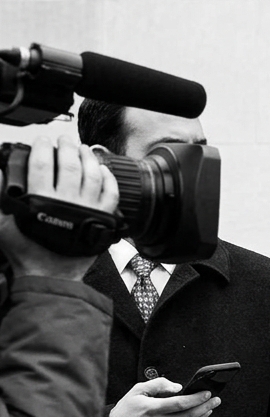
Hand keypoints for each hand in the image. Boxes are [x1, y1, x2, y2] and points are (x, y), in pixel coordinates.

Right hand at [0, 136, 118, 280]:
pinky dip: (108, 179)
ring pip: (92, 175)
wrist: (50, 275)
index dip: (42, 147)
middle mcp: (67, 201)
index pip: (42, 163)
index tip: (42, 141)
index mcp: (41, 199)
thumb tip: (0, 174)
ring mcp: (88, 209)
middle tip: (63, 140)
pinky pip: (111, 194)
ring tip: (83, 149)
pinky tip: (103, 170)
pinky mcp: (102, 218)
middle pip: (70, 164)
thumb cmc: (27, 252)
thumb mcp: (2, 224)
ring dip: (88, 158)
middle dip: (66, 147)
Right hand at [106, 378, 219, 416]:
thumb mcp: (137, 390)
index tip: (207, 393)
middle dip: (206, 407)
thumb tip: (178, 387)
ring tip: (209, 409)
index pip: (180, 404)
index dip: (197, 399)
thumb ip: (158, 384)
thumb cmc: (126, 410)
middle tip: (215, 400)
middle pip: (189, 416)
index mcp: (151, 409)